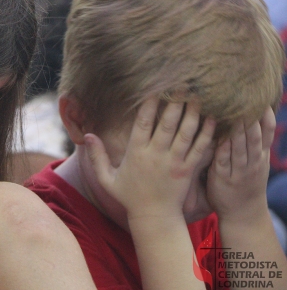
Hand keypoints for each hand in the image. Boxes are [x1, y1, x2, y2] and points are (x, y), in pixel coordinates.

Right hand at [85, 97, 215, 219]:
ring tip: (198, 95)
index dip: (149, 104)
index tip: (154, 88)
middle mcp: (156, 155)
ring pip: (185, 132)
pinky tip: (212, 118)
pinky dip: (207, 133)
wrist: (154, 218)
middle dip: (174, 102)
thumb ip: (96, 156)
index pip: (142, 123)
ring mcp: (174, 162)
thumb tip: (88, 135)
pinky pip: (199, 148)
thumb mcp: (107, 179)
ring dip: (192, 113)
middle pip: (167, 123)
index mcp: (136, 153)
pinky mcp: (188, 170)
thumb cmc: (129, 196)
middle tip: (182, 83)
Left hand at [207, 107, 274, 221]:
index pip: (267, 133)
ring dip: (238, 131)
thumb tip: (255, 116)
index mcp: (261, 155)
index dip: (266, 117)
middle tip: (246, 100)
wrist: (243, 214)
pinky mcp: (223, 177)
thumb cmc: (247, 183)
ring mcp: (239, 170)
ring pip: (240, 148)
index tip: (263, 100)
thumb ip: (256, 142)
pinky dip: (223, 149)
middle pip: (254, 137)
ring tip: (234, 114)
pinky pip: (224, 161)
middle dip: (251, 119)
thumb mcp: (258, 162)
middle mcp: (253, 161)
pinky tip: (220, 138)